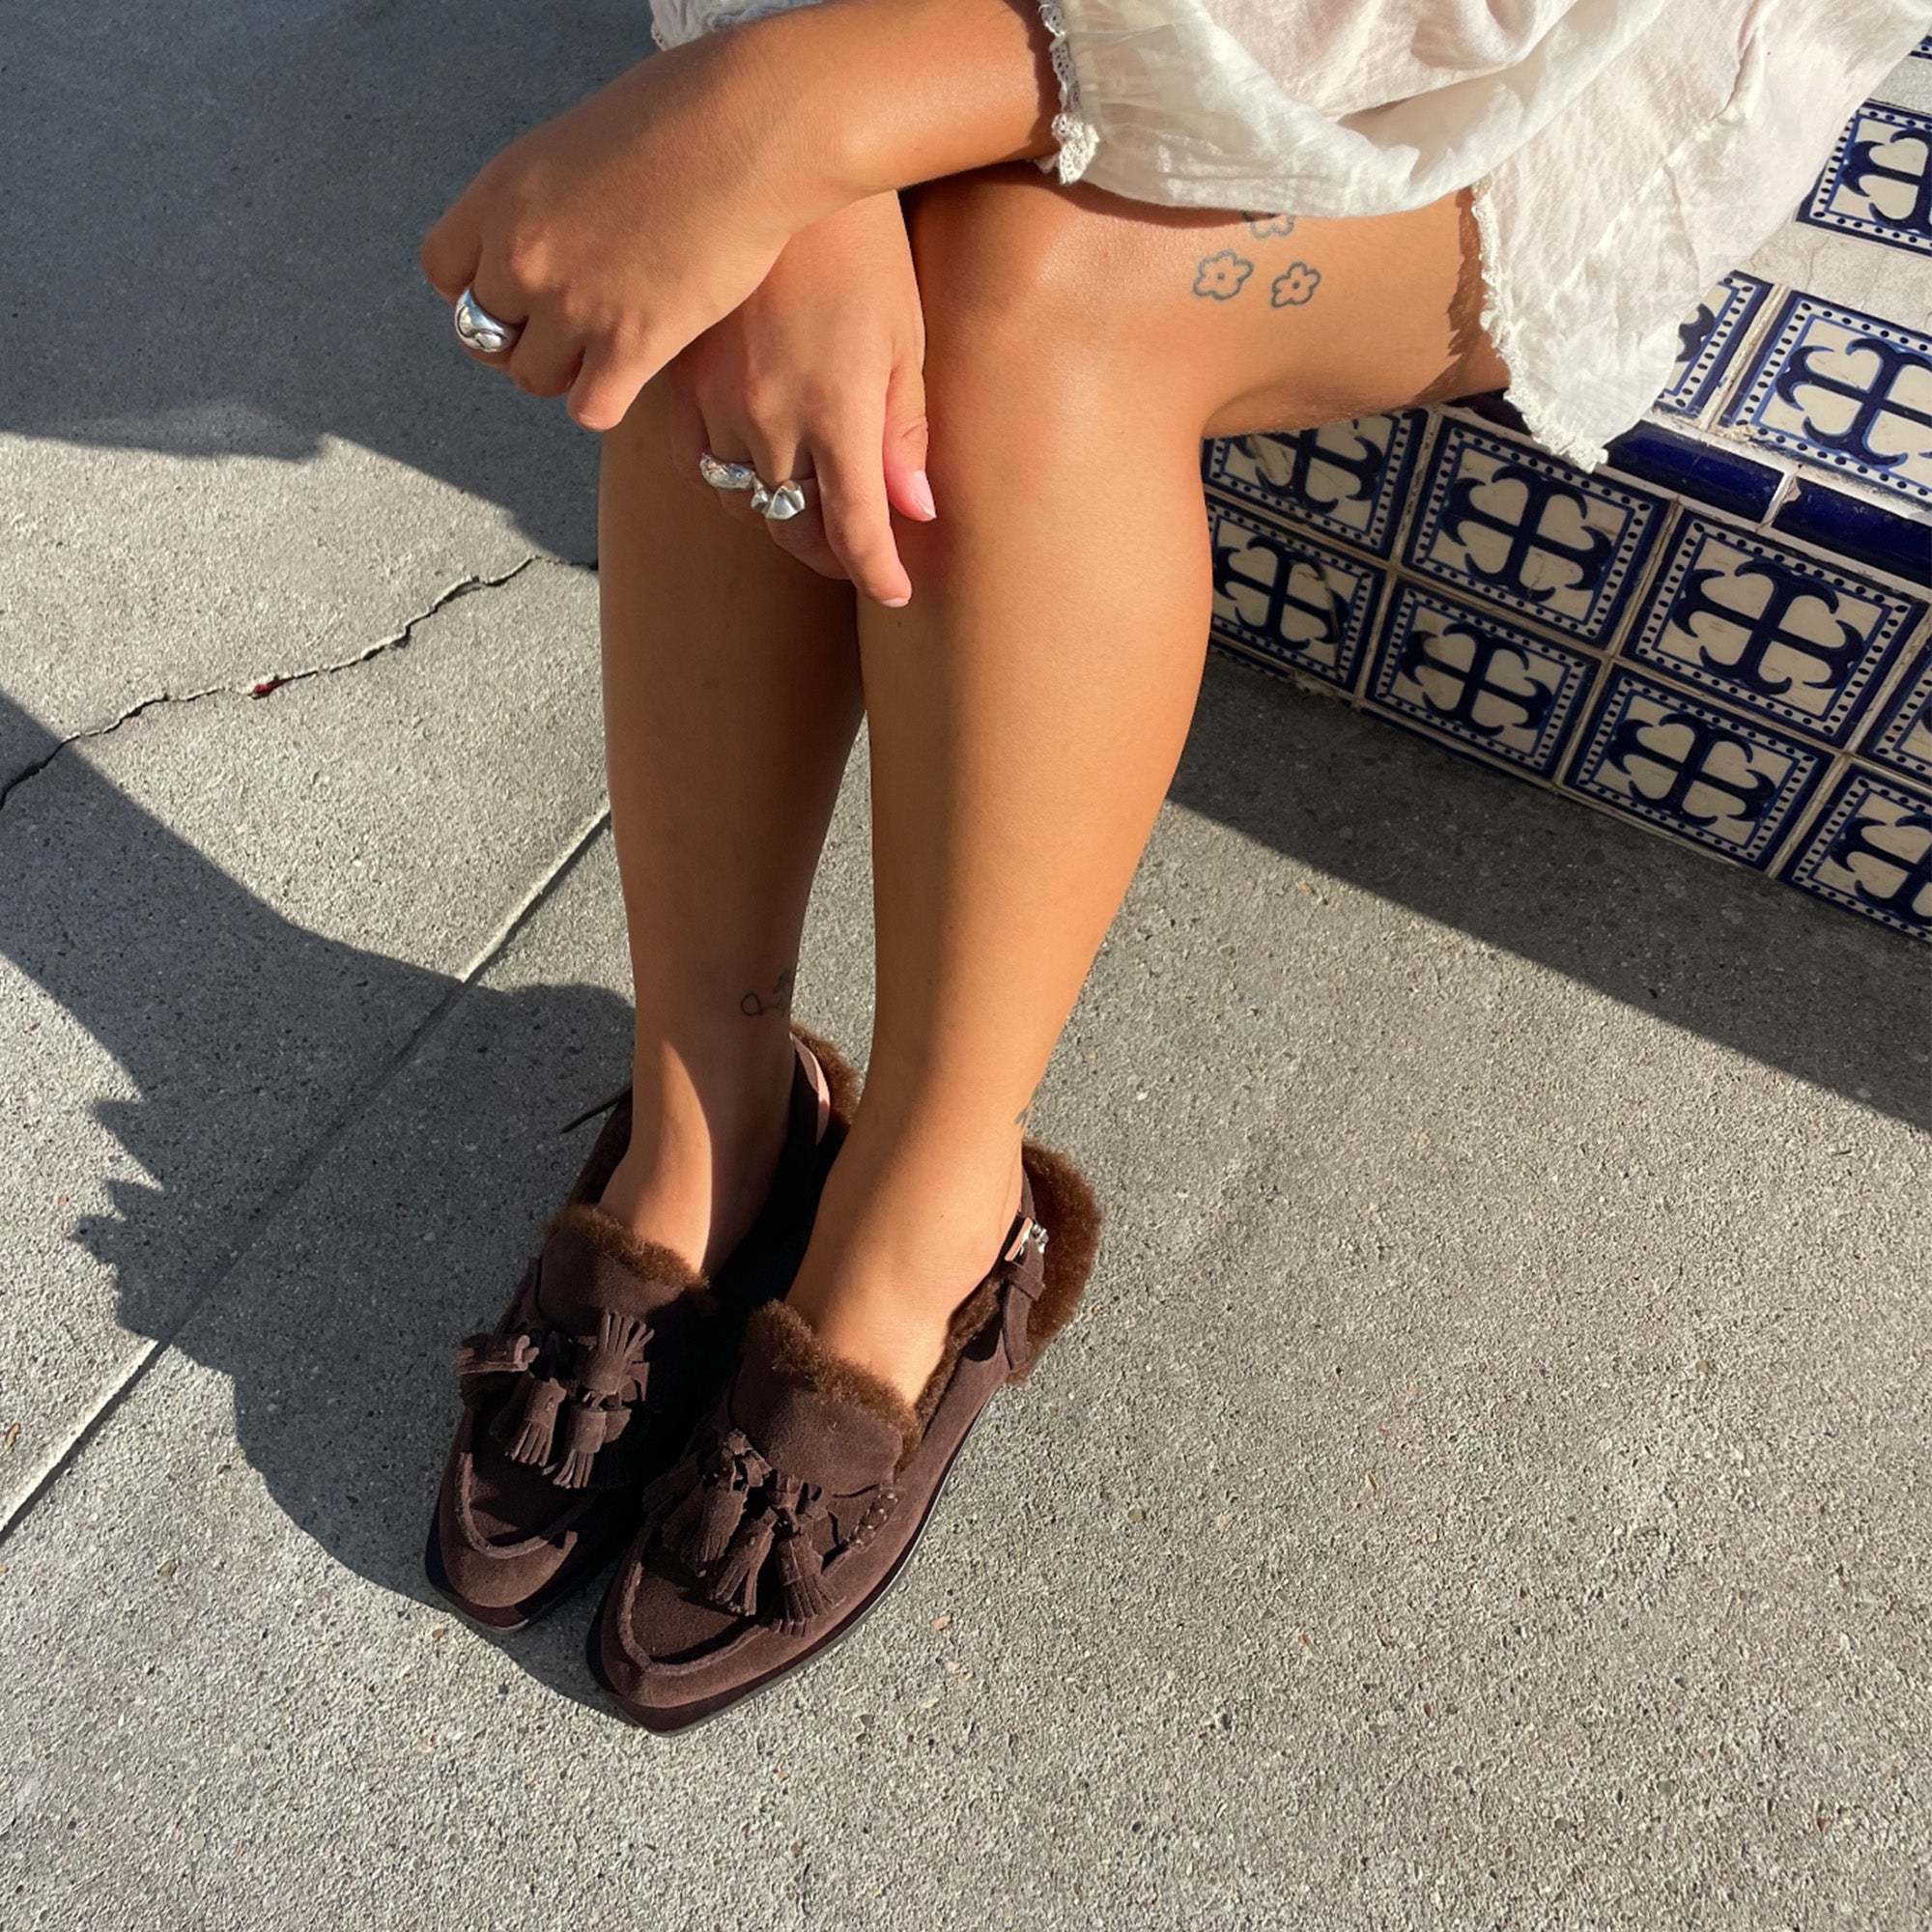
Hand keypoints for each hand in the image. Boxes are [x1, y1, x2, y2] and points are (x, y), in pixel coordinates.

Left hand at [420, 41, 824, 431]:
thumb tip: (555, 229)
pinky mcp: (631, 345)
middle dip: (522, 336)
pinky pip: (590, 408)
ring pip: (533, 378)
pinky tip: (632, 375)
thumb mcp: (579, 141)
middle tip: (566, 327)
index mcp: (501, 196)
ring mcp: (573, 305)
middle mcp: (523, 254)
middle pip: (484, 333)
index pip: (444, 271)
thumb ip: (548, 197)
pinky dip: (605, 400)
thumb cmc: (681, 116)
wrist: (744, 134)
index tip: (513, 292)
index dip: (477, 288)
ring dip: (564, 372)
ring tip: (604, 349)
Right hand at [668, 193, 932, 605]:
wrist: (776, 169)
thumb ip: (905, 433)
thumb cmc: (862, 251)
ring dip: (779, 517)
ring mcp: (717, 405)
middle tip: (855, 552)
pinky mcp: (680, 380)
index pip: (856, 533)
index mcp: (839, 416)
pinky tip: (756, 466)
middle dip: (830, 552)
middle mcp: (772, 422)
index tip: (894, 593)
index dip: (878, 574)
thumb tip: (916, 512)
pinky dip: (728, 478)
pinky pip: (697, 463)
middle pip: (796, 528)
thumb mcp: (905, 338)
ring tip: (810, 509)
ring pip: (744, 502)